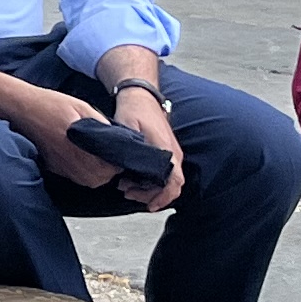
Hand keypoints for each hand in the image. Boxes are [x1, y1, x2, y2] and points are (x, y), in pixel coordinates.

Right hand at [16, 84, 124, 193]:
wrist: (23, 109)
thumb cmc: (51, 106)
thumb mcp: (84, 108)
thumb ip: (102, 125)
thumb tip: (117, 137)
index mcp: (82, 150)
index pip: (111, 168)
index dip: (118, 160)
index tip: (118, 150)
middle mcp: (73, 164)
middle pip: (102, 178)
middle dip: (109, 168)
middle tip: (109, 152)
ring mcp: (62, 169)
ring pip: (89, 181)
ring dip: (97, 172)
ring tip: (97, 156)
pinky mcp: (54, 168)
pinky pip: (76, 177)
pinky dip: (83, 171)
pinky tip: (82, 156)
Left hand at [104, 85, 187, 214]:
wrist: (140, 95)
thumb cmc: (134, 109)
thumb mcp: (128, 131)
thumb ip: (133, 151)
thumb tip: (129, 170)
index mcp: (167, 150)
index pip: (173, 182)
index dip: (162, 197)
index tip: (149, 206)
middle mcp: (174, 153)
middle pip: (170, 186)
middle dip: (150, 195)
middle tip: (129, 193)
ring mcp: (172, 152)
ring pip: (166, 181)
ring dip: (148, 188)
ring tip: (126, 186)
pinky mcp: (166, 151)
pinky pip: (164, 173)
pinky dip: (149, 180)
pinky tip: (132, 178)